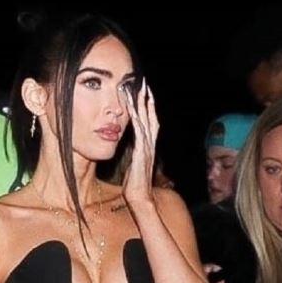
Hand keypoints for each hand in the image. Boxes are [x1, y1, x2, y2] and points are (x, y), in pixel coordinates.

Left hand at [122, 79, 159, 204]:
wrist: (140, 198)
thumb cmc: (134, 185)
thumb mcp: (133, 166)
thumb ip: (134, 156)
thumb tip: (131, 151)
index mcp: (148, 147)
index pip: (149, 122)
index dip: (148, 107)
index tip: (144, 93)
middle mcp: (150, 145)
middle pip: (150, 117)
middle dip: (147, 100)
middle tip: (143, 84)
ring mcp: (146, 148)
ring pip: (146, 121)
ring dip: (142, 104)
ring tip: (138, 89)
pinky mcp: (141, 152)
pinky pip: (139, 132)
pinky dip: (136, 119)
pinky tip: (132, 109)